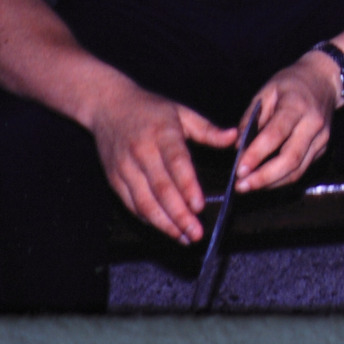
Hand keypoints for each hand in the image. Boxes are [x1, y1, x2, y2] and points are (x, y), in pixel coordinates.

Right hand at [88, 83, 235, 243]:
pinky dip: (147, 219)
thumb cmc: (151, 109)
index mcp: (162, 134)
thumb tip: (235, 138)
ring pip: (144, 202)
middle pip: (160, 189)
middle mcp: (142, 152)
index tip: (200, 206)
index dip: (188, 187)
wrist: (108, 106)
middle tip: (196, 233)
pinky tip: (164, 228)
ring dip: (164, 223)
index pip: (177, 164)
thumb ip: (208, 130)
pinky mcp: (114, 179)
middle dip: (179, 215)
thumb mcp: (182, 112)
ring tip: (183, 237)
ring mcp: (125, 168)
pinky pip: (131, 204)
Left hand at [235, 55, 340, 193]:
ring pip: (298, 170)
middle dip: (264, 177)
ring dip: (271, 183)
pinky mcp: (323, 148)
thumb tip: (238, 147)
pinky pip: (302, 169)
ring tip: (248, 186)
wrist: (324, 79)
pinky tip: (265, 181)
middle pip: (290, 159)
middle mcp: (313, 123)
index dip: (257, 154)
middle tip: (241, 185)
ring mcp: (321, 138)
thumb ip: (250, 119)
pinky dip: (281, 179)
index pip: (276, 134)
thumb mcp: (266, 92)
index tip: (239, 169)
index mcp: (296, 105)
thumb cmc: (292, 83)